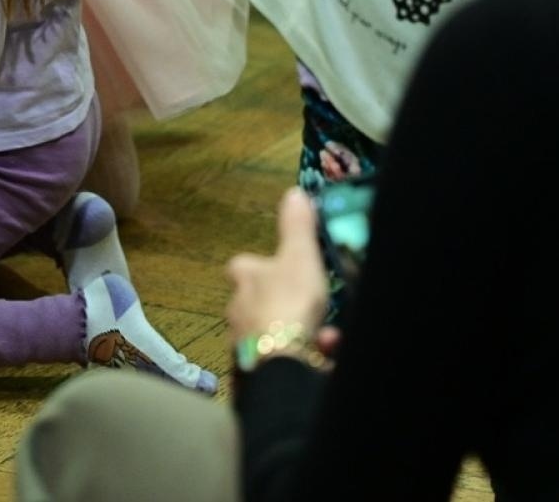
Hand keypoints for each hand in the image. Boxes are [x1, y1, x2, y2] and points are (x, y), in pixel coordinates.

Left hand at [225, 189, 329, 344]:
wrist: (282, 358)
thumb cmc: (289, 300)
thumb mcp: (299, 255)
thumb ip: (297, 226)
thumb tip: (293, 192)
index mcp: (243, 276)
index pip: (242, 265)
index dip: (259, 265)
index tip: (280, 267)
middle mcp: (235, 307)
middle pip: (254, 300)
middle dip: (278, 302)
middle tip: (307, 303)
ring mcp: (242, 339)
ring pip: (268, 329)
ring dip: (292, 329)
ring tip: (322, 332)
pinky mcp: (253, 366)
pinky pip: (278, 354)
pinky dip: (298, 351)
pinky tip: (322, 350)